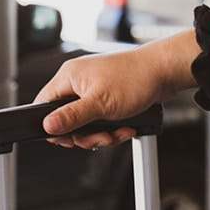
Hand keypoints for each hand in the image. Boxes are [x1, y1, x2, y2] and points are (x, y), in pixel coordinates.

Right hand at [32, 39, 184, 149]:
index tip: (68, 138)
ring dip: (102, 134)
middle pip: (67, 119)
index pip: (44, 104)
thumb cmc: (135, 78)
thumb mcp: (99, 103)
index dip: (52, 125)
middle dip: (85, 134)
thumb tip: (47, 126)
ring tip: (117, 134)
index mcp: (69, 77)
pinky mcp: (109, 96)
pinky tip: (125, 128)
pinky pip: (102, 119)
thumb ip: (71, 116)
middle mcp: (79, 81)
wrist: (165, 71)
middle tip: (100, 138)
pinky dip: (113, 128)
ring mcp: (95, 89)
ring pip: (86, 123)